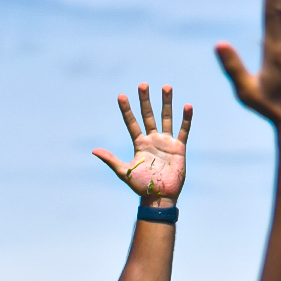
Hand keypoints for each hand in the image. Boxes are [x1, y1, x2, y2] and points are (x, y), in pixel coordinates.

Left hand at [93, 84, 190, 205]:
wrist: (159, 196)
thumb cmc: (141, 186)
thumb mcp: (124, 171)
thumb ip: (110, 159)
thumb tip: (94, 150)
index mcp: (139, 144)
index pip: (131, 123)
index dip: (126, 110)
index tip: (121, 96)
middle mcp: (152, 139)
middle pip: (148, 115)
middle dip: (145, 100)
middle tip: (142, 84)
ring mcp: (166, 142)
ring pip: (166, 118)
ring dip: (166, 103)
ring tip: (166, 86)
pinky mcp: (179, 147)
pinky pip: (183, 130)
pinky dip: (186, 119)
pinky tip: (187, 105)